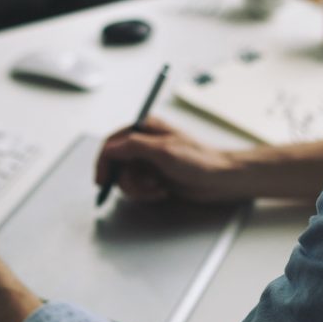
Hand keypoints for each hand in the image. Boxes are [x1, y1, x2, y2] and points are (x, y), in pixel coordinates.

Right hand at [95, 116, 247, 203]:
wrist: (221, 179)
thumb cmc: (199, 160)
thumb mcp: (163, 150)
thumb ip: (133, 146)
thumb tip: (109, 148)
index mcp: (144, 128)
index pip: (111, 143)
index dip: (103, 162)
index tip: (101, 181)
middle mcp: (144, 143)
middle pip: (116, 164)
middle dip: (127, 180)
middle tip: (142, 187)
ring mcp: (148, 161)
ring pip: (125, 179)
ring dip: (139, 189)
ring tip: (158, 188)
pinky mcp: (154, 177)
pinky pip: (138, 188)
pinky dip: (146, 193)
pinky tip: (163, 191)